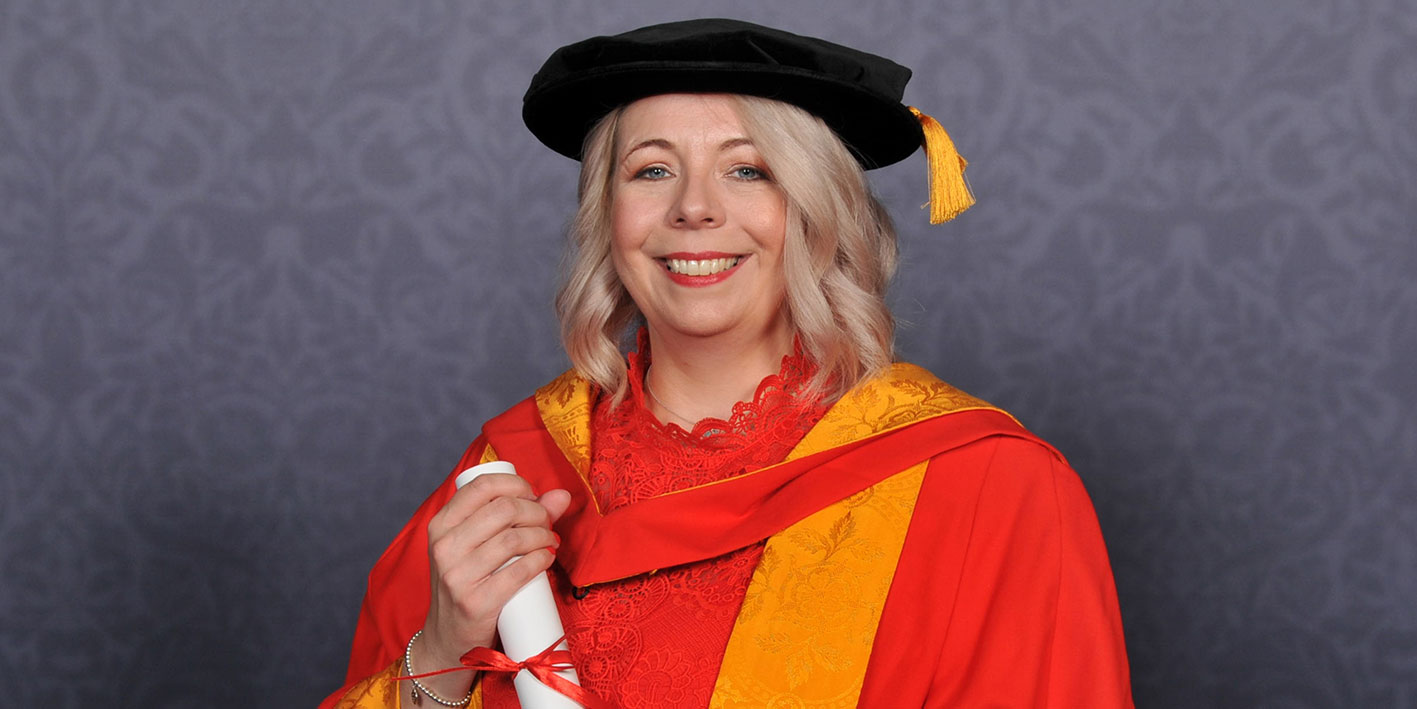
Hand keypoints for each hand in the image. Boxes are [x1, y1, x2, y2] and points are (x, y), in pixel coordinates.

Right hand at [413, 473, 571, 694]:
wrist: (448, 640)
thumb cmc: (468, 585)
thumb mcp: (477, 547)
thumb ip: (514, 517)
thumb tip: (561, 495)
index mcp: (441, 525)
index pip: (481, 485)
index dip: (516, 485)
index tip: (532, 497)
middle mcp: (444, 547)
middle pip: (504, 509)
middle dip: (536, 512)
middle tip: (546, 524)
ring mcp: (456, 576)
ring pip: (514, 539)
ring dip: (543, 536)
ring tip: (550, 542)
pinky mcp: (475, 603)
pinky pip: (519, 571)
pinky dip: (541, 560)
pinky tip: (547, 558)